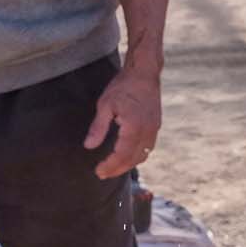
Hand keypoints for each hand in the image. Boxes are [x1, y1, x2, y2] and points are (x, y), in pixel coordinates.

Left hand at [85, 61, 161, 178]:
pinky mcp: (156, 125)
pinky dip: (137, 156)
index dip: (110, 166)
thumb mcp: (105, 104)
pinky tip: (127, 156)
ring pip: (143, 155)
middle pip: (133, 159)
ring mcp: (154, 129)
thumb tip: (89, 146)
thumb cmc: (123, 86)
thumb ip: (98, 127)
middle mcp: (147, 131)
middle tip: (102, 174)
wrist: (144, 73)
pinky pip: (148, 147)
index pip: (122, 155)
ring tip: (113, 168)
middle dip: (117, 169)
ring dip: (128, 165)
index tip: (98, 171)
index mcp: (134, 127)